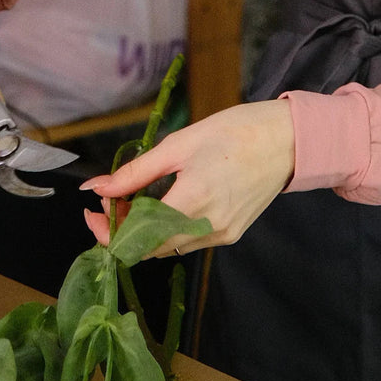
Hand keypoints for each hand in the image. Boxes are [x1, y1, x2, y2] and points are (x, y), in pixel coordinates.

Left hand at [82, 99, 294, 257]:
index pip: (135, 237)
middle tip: (114, 200)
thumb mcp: (177, 145)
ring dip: (144, 231)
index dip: (107, 231)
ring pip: (167, 247)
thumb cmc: (234, 133)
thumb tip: (97, 188)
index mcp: (191, 201)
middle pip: (147, 248)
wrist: (286, 141)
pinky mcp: (230, 235)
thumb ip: (134, 172)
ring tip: (138, 199)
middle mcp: (206, 227)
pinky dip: (167, 229)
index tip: (93, 211)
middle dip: (122, 229)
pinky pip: (187, 241)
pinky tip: (165, 204)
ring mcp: (220, 235)